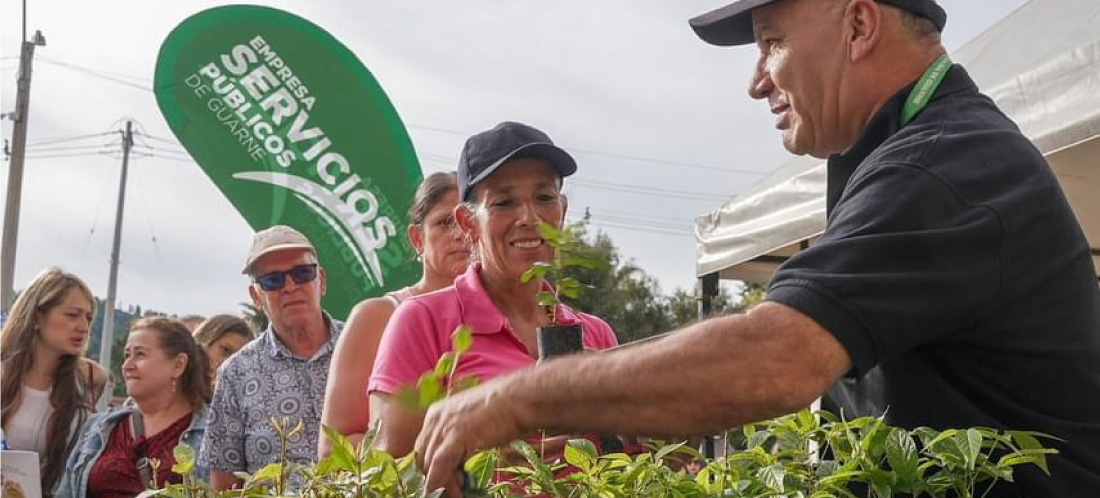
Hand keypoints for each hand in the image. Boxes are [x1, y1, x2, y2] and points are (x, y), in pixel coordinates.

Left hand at [415, 379, 525, 497]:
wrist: (518, 399)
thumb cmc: (504, 409)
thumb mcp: (471, 423)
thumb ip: (458, 440)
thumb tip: (456, 464)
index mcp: (437, 413)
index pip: (424, 448)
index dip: (432, 468)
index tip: (445, 480)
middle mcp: (435, 418)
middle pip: (423, 457)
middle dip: (435, 477)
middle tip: (454, 489)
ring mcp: (443, 426)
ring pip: (430, 465)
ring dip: (442, 485)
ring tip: (459, 493)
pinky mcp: (455, 436)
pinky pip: (440, 467)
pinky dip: (445, 484)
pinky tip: (457, 493)